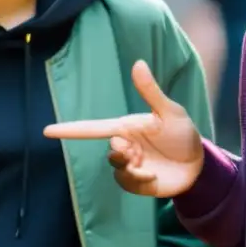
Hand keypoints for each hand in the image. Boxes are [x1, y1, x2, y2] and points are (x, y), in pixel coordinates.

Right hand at [43, 60, 203, 196]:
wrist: (199, 167)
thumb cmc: (184, 134)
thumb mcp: (170, 111)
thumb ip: (151, 91)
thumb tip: (138, 63)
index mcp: (125, 127)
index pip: (92, 128)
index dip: (68, 130)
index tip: (46, 131)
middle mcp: (124, 145)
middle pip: (110, 150)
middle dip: (124, 152)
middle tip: (141, 152)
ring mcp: (129, 165)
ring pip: (116, 167)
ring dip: (133, 168)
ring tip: (149, 166)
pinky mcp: (135, 183)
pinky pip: (126, 183)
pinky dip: (141, 181)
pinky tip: (155, 177)